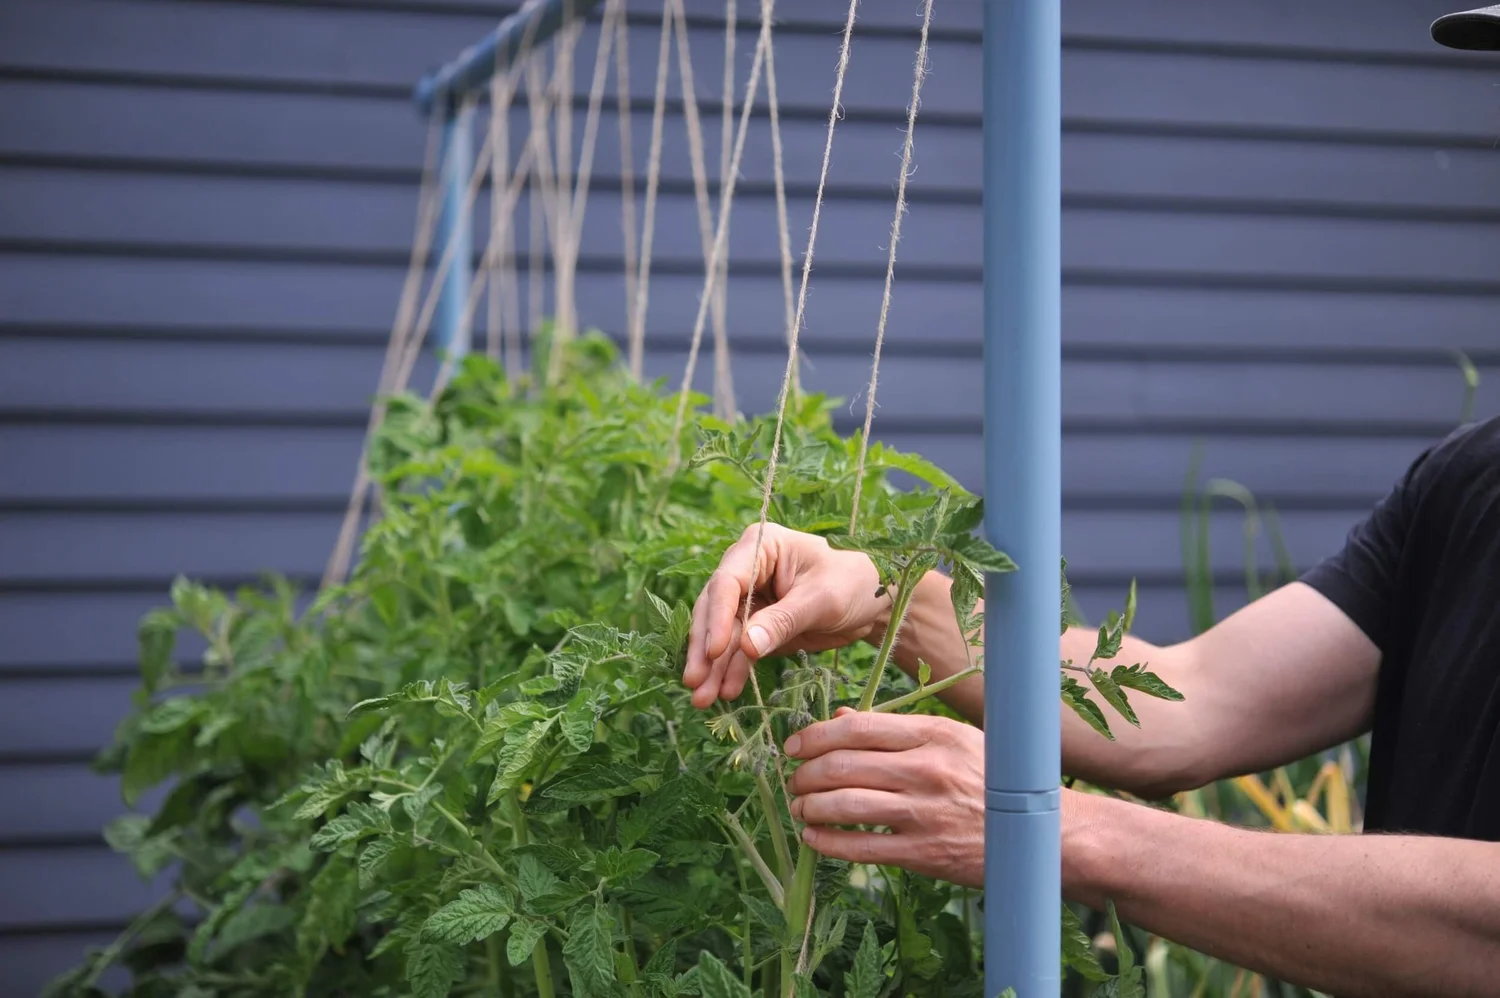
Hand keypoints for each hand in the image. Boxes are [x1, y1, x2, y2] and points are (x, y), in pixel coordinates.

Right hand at [683, 523, 887, 707]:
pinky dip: (731, 672)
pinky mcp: (756, 626)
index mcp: (760, 546)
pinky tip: (726, 693)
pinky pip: (737, 651)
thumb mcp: (822, 600)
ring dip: (712, 667)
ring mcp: (748, 599)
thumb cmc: (854, 583)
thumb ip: (784, 621)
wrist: (875, 602)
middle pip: (714, 609)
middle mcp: (746, 569)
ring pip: (721, 635)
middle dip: (705, 648)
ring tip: (703, 699)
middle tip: (694, 683)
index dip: (717, 617)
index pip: (727, 581)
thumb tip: (746, 647)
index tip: (715, 651)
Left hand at [784, 707, 984, 886]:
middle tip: (794, 779)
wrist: (1041, 834)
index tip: (795, 745)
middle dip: (806, 773)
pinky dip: (828, 842)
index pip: (859, 728)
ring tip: (800, 808)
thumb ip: (896, 730)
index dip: (816, 736)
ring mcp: (924, 814)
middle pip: (844, 765)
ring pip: (845, 805)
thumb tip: (839, 718)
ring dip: (810, 807)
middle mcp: (926, 770)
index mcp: (934, 734)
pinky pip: (861, 847)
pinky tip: (814, 838)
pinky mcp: (924, 853)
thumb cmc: (995, 779)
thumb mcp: (953, 740)